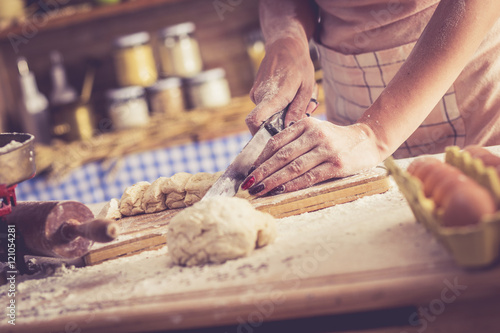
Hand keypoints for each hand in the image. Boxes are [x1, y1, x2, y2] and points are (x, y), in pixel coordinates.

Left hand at [240, 118, 381, 196]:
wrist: (368, 140)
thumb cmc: (336, 140)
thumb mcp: (315, 131)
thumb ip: (295, 141)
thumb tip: (266, 162)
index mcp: (306, 124)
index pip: (276, 142)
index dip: (261, 158)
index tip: (250, 171)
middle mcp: (315, 134)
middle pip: (282, 155)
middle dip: (262, 172)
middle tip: (248, 185)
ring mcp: (327, 149)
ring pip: (293, 167)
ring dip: (273, 181)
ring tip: (259, 190)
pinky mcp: (336, 164)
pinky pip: (309, 177)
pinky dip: (292, 185)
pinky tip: (280, 191)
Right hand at [246, 37, 316, 134]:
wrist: (284, 44)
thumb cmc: (299, 64)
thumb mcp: (306, 87)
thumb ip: (298, 110)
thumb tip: (288, 129)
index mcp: (273, 96)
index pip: (255, 120)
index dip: (258, 135)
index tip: (270, 141)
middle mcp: (260, 96)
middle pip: (265, 122)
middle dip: (281, 124)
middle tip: (301, 114)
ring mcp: (256, 94)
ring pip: (268, 114)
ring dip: (282, 113)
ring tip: (298, 99)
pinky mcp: (257, 92)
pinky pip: (267, 106)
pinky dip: (279, 106)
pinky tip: (291, 95)